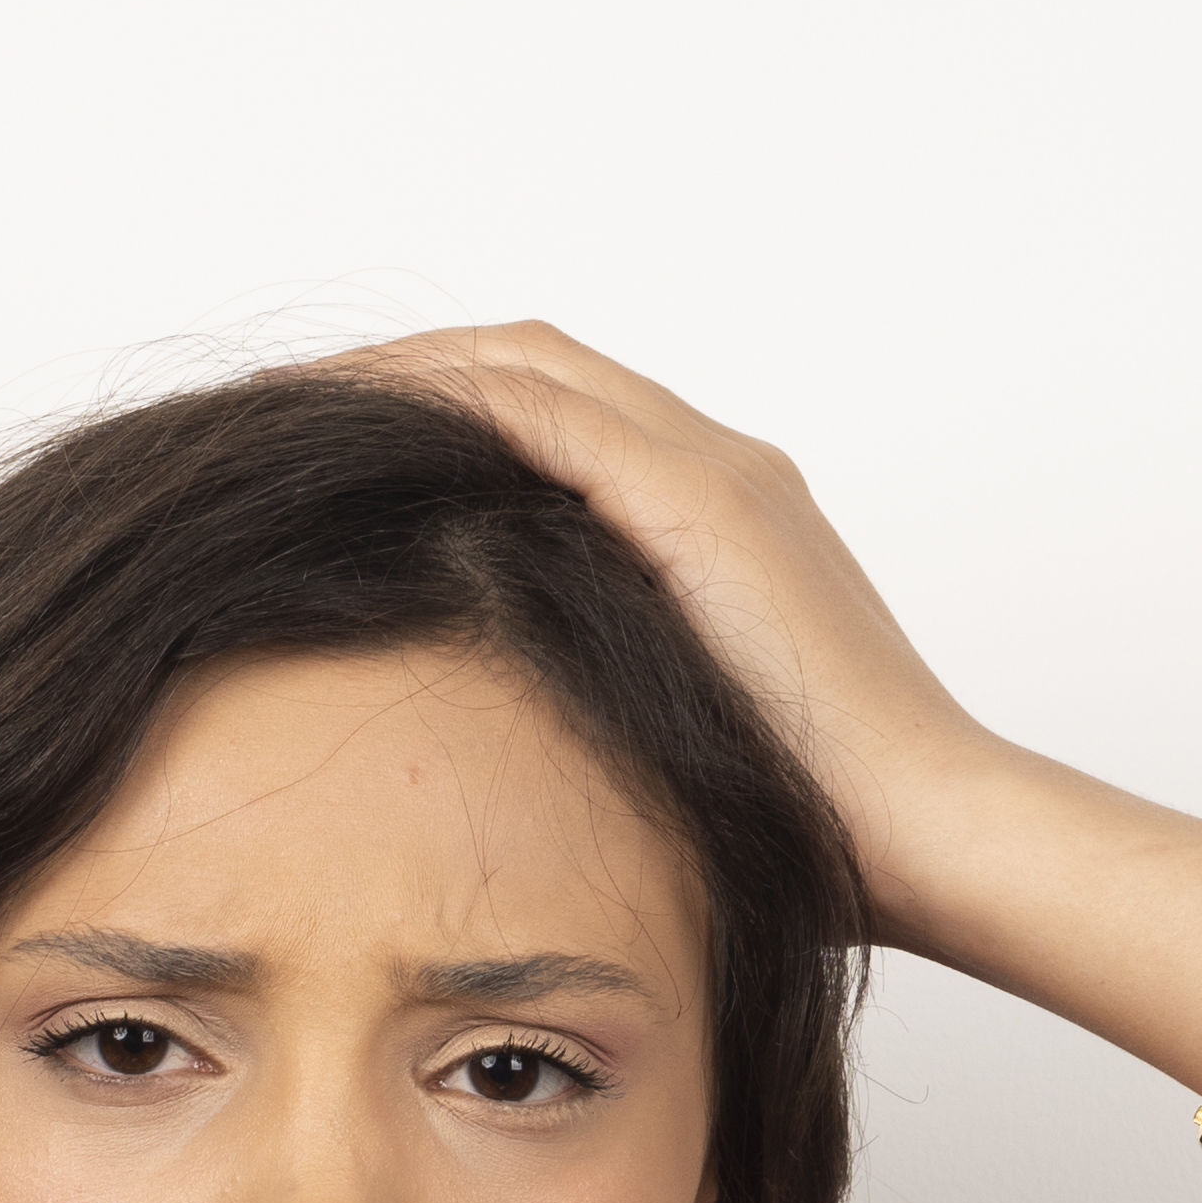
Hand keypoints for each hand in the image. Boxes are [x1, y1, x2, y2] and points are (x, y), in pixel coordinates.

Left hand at [340, 322, 994, 950]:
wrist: (926, 837)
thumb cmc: (812, 829)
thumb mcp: (667, 744)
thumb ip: (597, 702)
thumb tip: (488, 738)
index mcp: (712, 516)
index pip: (546, 417)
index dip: (431, 414)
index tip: (322, 454)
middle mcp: (714, 467)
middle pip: (522, 365)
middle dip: (394, 373)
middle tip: (276, 408)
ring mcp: (715, 474)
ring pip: (522, 366)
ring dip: (397, 374)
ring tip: (284, 407)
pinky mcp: (706, 504)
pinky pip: (546, 415)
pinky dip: (442, 404)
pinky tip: (353, 428)